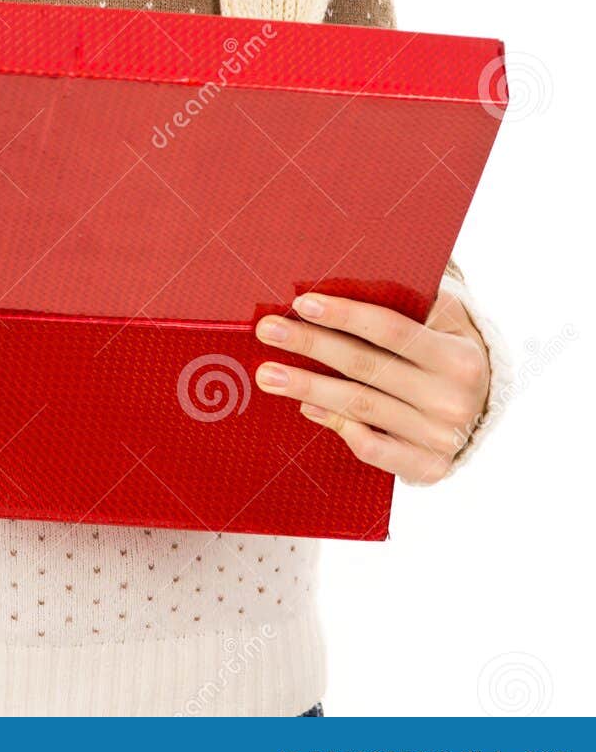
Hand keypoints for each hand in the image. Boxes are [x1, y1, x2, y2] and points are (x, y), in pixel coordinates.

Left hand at [253, 283, 490, 484]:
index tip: (301, 302)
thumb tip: (339, 285)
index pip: (391, 330)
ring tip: (268, 373)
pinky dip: (338, 426)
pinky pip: (373, 450)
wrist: (485, 407)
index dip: (344, 315)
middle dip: (311, 345)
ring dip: (308, 388)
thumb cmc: (448, 349)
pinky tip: (307, 408)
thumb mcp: (445, 320)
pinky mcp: (427, 466)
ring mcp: (439, 437)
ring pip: (360, 407)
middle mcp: (451, 399)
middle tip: (267, 330)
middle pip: (366, 367)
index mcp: (457, 356)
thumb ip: (406, 302)